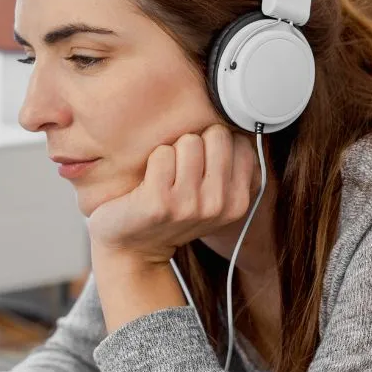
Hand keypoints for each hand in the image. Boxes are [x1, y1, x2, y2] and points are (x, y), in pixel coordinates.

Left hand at [86, 124, 260, 262]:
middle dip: (194, 144)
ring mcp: (189, 205)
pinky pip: (161, 153)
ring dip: (171, 153)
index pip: (240, 142)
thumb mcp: (210, 198)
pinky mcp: (159, 202)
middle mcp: (218, 205)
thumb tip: (239, 120)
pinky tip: (145, 185)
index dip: (214, 145)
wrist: (131, 251)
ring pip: (189, 142)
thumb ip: (230, 167)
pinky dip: (150, 162)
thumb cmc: (170, 214)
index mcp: (237, 202)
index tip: (199, 167)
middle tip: (177, 172)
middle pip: (216, 136)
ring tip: (162, 179)